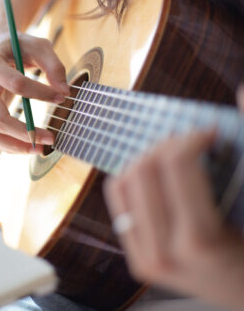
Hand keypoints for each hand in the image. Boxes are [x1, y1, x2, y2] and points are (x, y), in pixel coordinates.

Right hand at [0, 33, 69, 153]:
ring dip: (16, 146)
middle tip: (51, 137)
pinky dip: (11, 145)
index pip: (16, 84)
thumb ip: (54, 65)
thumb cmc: (18, 47)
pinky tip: (31, 145)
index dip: (41, 93)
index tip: (62, 97)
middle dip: (25, 132)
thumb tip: (64, 92)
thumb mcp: (38, 46)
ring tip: (40, 148)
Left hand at [104, 130, 243, 309]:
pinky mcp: (136, 257)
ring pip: (122, 182)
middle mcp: (162, 253)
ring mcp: (144, 258)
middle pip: (142, 170)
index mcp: (199, 241)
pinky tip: (158, 176)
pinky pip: (118, 202)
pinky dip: (133, 178)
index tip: (210, 133)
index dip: (192, 138)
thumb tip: (241, 90)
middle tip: (192, 141)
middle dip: (168, 145)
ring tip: (175, 157)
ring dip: (147, 159)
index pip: (176, 167)